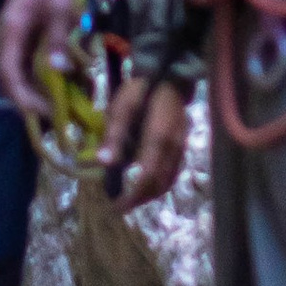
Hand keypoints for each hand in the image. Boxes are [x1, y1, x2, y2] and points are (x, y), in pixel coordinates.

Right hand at [0, 0, 82, 121]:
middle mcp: (5, 39)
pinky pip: (25, 67)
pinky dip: (40, 81)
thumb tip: (58, 70)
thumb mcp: (61, 8)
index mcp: (11, 30)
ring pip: (16, 76)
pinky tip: (62, 87)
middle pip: (9, 80)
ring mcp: (12, 40)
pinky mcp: (21, 40)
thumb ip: (58, 38)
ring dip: (35, 93)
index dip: (23, 97)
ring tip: (62, 107)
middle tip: (59, 117)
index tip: (46, 113)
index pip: (8, 72)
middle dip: (30, 102)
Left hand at [99, 72, 191, 212]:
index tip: (116, 205)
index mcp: (158, 137)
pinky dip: (158, 186)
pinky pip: (172, 175)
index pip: (147, 176)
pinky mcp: (182, 149)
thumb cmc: (141, 90)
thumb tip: (103, 161)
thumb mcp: (122, 106)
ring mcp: (181, 150)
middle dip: (139, 199)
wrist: (168, 78)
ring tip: (129, 200)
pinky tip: (144, 187)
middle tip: (119, 207)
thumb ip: (114, 134)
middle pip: (158, 184)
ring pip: (167, 182)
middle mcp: (174, 148)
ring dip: (148, 195)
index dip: (132, 194)